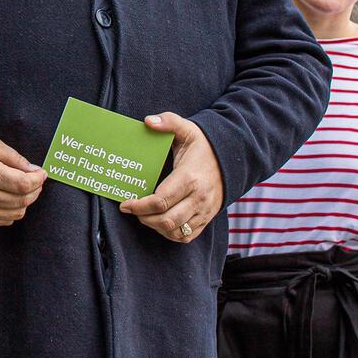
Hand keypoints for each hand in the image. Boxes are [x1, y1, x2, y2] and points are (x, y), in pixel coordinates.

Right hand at [0, 134, 46, 225]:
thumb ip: (15, 158)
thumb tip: (34, 171)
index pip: (23, 184)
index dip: (38, 179)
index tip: (42, 173)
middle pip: (22, 200)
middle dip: (35, 190)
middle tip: (35, 180)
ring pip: (15, 213)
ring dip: (26, 202)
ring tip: (23, 189)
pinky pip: (4, 220)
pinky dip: (13, 211)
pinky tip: (10, 198)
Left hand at [120, 112, 223, 242]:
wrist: (232, 159)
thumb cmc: (203, 146)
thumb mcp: (187, 129)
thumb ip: (168, 122)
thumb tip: (148, 121)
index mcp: (189, 178)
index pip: (160, 201)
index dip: (139, 206)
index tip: (125, 204)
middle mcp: (198, 198)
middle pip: (166, 220)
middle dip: (144, 218)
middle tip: (132, 209)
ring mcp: (204, 211)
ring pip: (176, 231)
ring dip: (155, 227)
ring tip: (144, 216)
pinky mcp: (207, 218)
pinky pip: (187, 236)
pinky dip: (170, 234)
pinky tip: (160, 223)